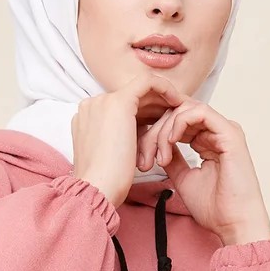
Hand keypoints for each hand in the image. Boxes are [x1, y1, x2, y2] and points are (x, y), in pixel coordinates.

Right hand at [72, 75, 185, 210]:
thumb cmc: (107, 183)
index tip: (162, 125)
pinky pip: (148, 82)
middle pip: (131, 100)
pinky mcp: (119, 102)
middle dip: (156, 105)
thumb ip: (125, 141)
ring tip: (181, 109)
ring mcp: (103, 101)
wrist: (98, 188)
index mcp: (88, 120)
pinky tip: (177, 101)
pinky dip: (165, 89)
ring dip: (162, 99)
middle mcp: (92, 105)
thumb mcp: (115, 156)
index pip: (121, 111)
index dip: (145, 115)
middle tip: (178, 114)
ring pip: (140, 92)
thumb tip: (144, 138)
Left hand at [136, 95, 269, 245]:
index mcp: (209, 141)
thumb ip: (173, 158)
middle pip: (179, 113)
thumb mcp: (183, 178)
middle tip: (145, 157)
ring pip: (186, 110)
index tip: (144, 159)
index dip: (156, 134)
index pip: (178, 123)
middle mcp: (218, 132)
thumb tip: (157, 145)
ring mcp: (225, 130)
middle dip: (155, 132)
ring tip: (160, 155)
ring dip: (165, 129)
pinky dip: (180, 122)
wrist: (234, 223)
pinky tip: (170, 141)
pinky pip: (200, 112)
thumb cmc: (215, 208)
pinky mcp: (230, 133)